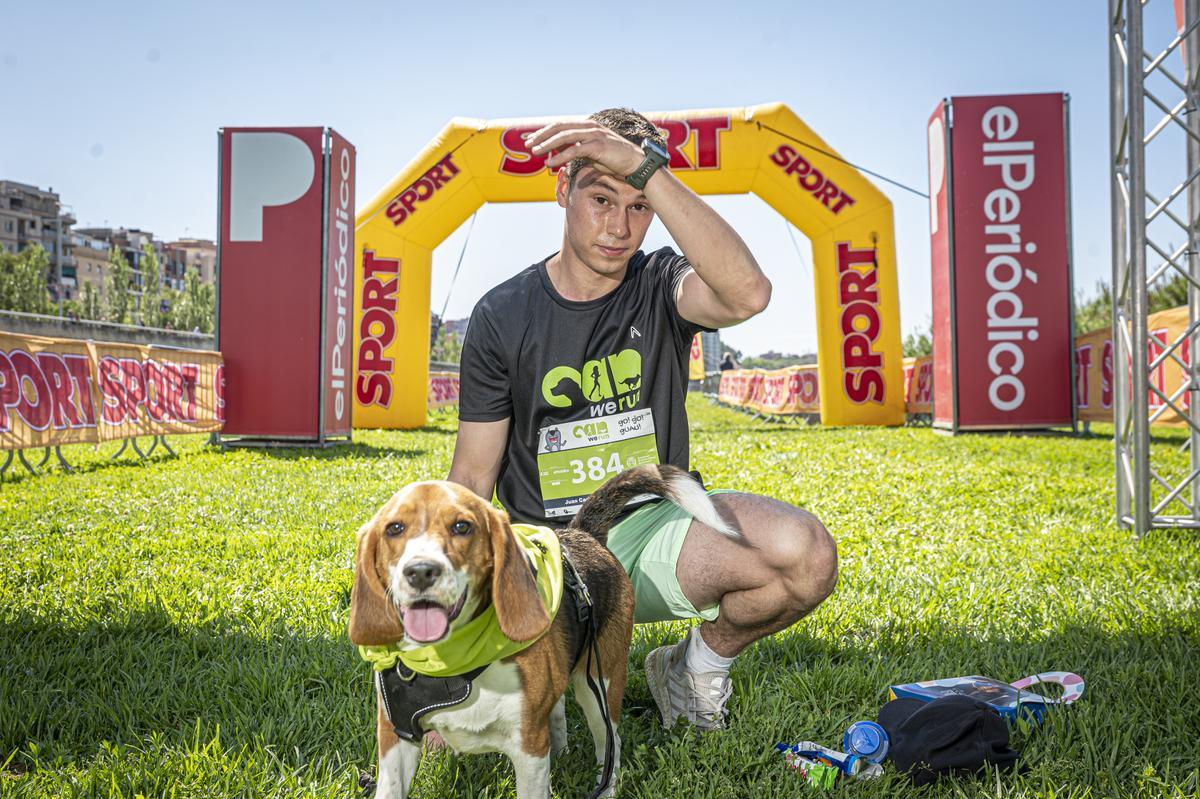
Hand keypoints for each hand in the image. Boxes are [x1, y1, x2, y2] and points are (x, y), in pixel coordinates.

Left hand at [525, 121, 644, 177]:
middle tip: (528, 144)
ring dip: (547, 144)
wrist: (635, 164)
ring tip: (535, 152)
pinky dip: (560, 157)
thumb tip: (560, 154)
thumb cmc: (614, 160)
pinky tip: (549, 163)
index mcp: (586, 126)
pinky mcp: (598, 146)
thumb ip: (577, 150)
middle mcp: (588, 127)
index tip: (528, 138)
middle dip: (541, 135)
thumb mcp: (591, 153)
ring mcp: (593, 134)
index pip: (560, 126)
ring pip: (565, 136)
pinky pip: (574, 150)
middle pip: (559, 128)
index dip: (543, 131)